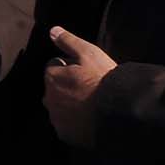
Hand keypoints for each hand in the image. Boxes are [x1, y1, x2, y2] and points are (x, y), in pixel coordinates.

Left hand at [42, 26, 115, 148]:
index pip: (54, 67)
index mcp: (51, 77)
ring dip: (69, 104)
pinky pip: (67, 125)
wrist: (116, 112)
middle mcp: (48, 98)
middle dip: (66, 87)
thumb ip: (68, 41)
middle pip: (55, 88)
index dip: (70, 67)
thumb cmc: (103, 79)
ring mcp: (56, 117)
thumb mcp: (88, 53)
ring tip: (91, 104)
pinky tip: (90, 118)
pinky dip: (74, 122)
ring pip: (60, 107)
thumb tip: (52, 30)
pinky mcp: (65, 134)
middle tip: (89, 88)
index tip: (85, 71)